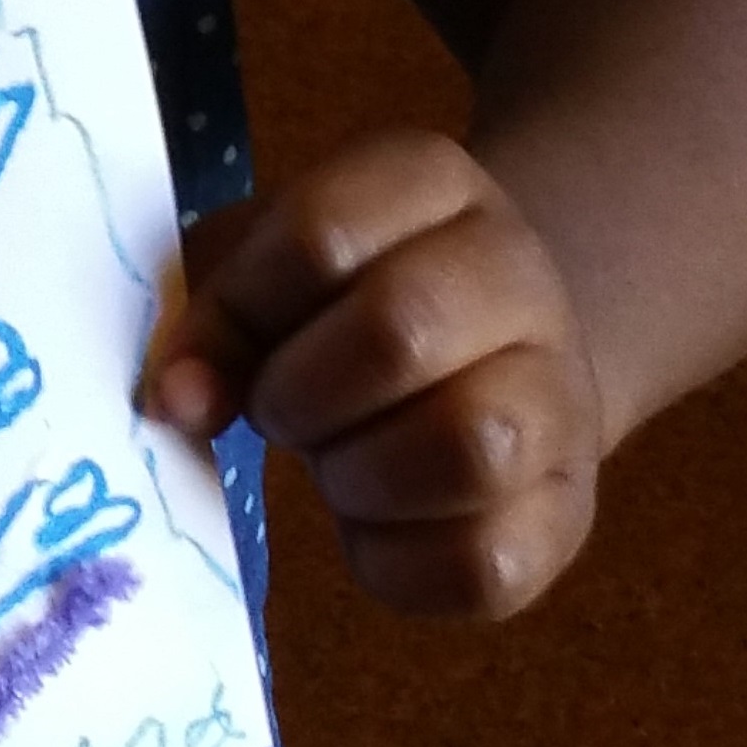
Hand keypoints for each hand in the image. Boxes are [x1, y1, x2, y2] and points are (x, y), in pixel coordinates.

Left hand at [143, 131, 602, 619]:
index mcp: (433, 182)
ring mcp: (559, 394)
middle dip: (301, 394)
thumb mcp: (272, 262)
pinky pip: (484, 562)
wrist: (495, 346)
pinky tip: (374, 526)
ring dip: (358, 477)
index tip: (208, 353)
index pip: (321, 230)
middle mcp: (518, 274)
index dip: (242, 307)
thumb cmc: (348, 297)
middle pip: (401, 329)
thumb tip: (178, 396)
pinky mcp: (568, 514)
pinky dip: (397, 564)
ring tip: (336, 465)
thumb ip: (214, 310)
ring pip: (469, 446)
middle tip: (277, 414)